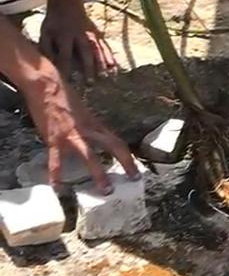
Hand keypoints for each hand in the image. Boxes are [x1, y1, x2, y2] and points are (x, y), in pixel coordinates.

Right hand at [22, 66, 136, 194]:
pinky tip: (58, 187)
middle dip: (126, 162)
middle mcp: (89, 130)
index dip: (128, 155)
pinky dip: (56, 174)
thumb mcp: (83, 113)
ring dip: (99, 173)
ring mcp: (72, 135)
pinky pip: (56, 160)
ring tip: (106, 190)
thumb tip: (94, 140)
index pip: (118, 142)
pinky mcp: (54, 138)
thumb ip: (89, 127)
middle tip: (134, 178)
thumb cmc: (63, 97)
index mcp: (96, 124)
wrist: (46, 85)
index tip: (135, 169)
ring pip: (90, 156)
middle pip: (114, 146)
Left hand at [40, 0, 113, 80]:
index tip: (67, 82)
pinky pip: (105, 46)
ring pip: (98, 51)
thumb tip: (49, 63)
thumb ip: (46, 48)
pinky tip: (113, 66)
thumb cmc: (54, 21)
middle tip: (90, 83)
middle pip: (85, 55)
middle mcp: (80, 37)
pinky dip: (109, 56)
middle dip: (88, 69)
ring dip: (102, 64)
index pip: (65, 55)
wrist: (67, 4)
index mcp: (64, 37)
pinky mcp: (98, 34)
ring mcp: (91, 35)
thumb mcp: (45, 32)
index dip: (66, 68)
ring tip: (106, 77)